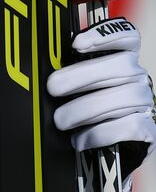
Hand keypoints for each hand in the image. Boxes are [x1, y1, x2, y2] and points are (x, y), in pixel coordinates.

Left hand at [48, 18, 155, 184]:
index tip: (76, 44)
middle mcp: (138, 80)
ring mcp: (146, 105)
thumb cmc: (85, 117)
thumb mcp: (75, 90)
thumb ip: (69, 73)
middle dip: (82, 75)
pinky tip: (80, 138)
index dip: (106, 34)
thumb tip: (45, 65)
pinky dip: (101, 132)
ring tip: (62, 120)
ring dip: (87, 108)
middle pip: (123, 65)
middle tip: (53, 87)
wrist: (100, 157)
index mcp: (122, 62)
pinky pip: (131, 125)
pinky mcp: (148, 132)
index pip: (128, 37)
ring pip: (127, 95)